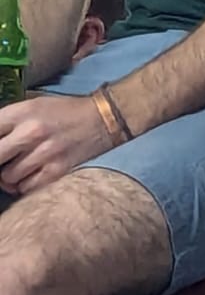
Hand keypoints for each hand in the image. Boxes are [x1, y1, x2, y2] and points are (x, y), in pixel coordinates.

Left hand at [0, 93, 117, 195]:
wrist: (106, 118)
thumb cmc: (65, 112)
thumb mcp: (34, 106)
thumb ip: (8, 122)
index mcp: (23, 112)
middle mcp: (31, 132)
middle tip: (6, 161)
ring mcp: (45, 152)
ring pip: (7, 177)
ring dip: (9, 176)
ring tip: (19, 168)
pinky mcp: (57, 170)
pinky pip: (25, 187)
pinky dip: (24, 185)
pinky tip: (31, 175)